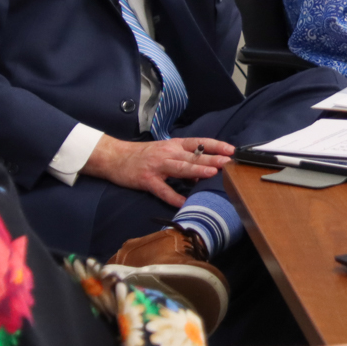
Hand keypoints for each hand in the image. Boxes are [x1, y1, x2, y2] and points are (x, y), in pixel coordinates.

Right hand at [82, 136, 233, 206]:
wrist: (115, 157)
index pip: (199, 143)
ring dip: (197, 169)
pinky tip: (184, 203)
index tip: (231, 149)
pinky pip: (162, 190)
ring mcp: (157, 166)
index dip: (216, 145)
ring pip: (180, 168)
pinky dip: (173, 197)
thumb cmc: (143, 155)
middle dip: (212, 157)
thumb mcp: (165, 152)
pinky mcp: (147, 180)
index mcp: (174, 145)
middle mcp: (167, 153)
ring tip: (212, 172)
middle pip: (193, 155)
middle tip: (228, 161)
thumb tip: (202, 173)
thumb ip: (184, 161)